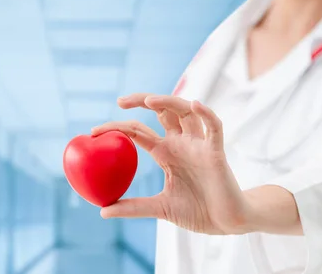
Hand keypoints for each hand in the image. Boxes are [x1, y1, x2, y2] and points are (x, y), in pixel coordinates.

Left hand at [92, 93, 251, 234]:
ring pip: (185, 111)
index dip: (118, 127)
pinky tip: (194, 104)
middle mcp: (181, 143)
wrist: (228, 222)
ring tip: (150, 100)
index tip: (94, 132)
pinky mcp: (216, 152)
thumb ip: (134, 207)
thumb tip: (103, 211)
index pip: (138, 132)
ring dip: (169, 101)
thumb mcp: (160, 208)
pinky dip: (206, 113)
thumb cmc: (198, 211)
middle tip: (120, 100)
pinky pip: (214, 127)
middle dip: (142, 101)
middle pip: (161, 111)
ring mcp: (199, 145)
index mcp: (166, 153)